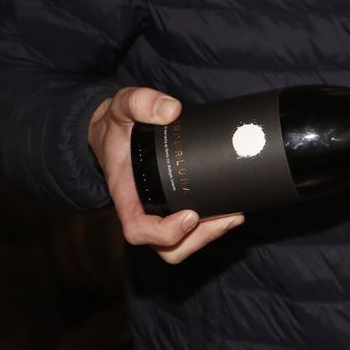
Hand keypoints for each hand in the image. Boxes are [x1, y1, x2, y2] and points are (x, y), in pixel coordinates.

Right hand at [88, 86, 244, 263]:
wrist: (116, 131)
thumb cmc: (117, 125)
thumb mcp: (122, 105)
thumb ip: (141, 102)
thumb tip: (171, 110)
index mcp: (126, 194)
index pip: (137, 229)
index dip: (163, 233)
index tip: (189, 216)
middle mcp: (143, 209)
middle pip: (167, 247)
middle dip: (198, 238)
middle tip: (227, 216)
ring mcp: (160, 212)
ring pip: (182, 245)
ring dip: (210, 236)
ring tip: (234, 215)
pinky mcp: (176, 206)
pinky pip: (193, 232)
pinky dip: (213, 226)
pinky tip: (232, 208)